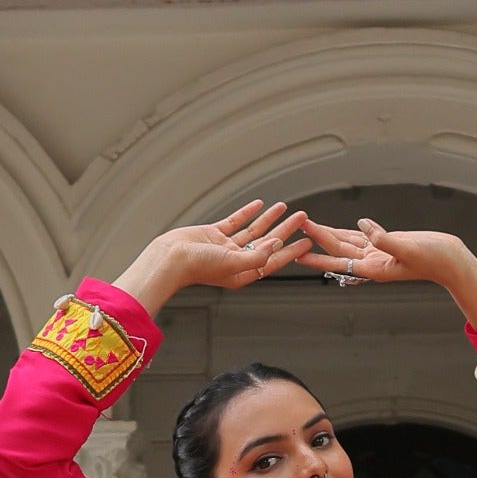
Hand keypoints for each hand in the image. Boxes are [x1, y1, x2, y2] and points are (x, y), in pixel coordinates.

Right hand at [115, 201, 311, 315]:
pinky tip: (259, 204)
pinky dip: (247, 212)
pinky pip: (235, 221)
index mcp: (242, 273)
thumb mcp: (233, 264)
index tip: (307, 241)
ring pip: (253, 231)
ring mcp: (225, 247)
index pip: (273, 261)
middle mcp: (236, 260)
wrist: (169, 258)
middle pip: (267, 243)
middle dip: (285, 230)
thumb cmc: (198, 267)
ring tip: (285, 207)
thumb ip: (257, 257)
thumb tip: (277, 245)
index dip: (291, 251)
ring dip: (269, 219)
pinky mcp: (213, 234)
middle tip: (302, 218)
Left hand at [294, 216, 476, 331]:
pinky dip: (351, 231)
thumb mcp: (408, 248)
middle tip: (296, 225)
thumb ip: (384, 239)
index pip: (338, 259)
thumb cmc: (434, 258)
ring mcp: (380, 254)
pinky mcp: (389, 245)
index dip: (317, 253)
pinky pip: (364, 237)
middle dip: (316, 237)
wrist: (452, 260)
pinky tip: (341, 227)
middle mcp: (372, 263)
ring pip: (348, 242)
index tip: (297, 249)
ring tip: (309, 225)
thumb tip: (363, 226)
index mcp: (374, 268)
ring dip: (329, 233)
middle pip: (338, 248)